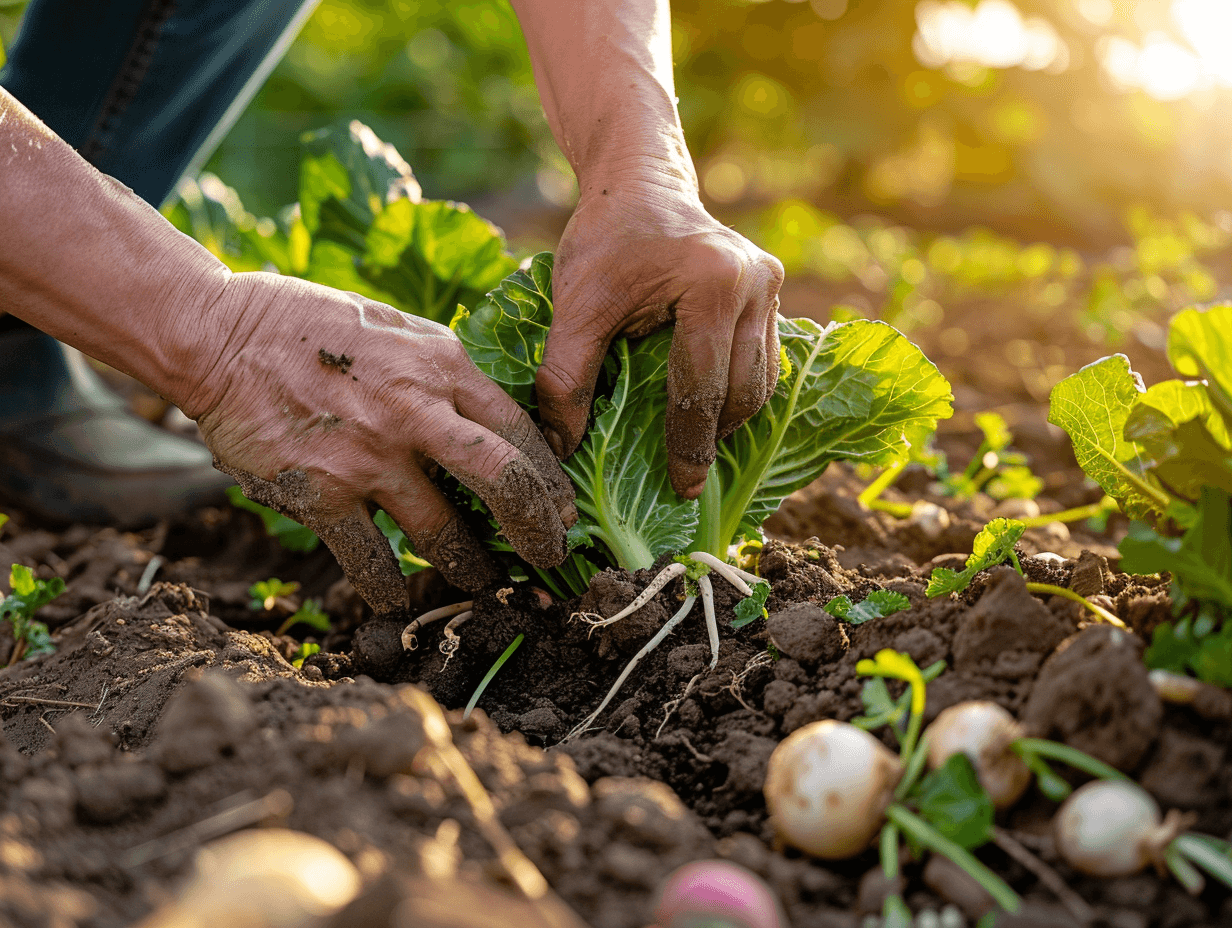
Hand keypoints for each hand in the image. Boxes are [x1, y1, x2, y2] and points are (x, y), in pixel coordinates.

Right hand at [179, 273, 576, 613]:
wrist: (218, 337)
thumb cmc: (311, 325)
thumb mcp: (397, 326)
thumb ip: (446, 366)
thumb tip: (497, 404)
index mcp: (441, 366)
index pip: (522, 430)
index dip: (552, 479)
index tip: (564, 510)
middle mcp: (414, 414)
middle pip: (503, 483)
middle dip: (537, 530)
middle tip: (548, 558)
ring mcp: (367, 458)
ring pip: (443, 535)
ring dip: (471, 570)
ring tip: (485, 585)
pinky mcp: (321, 496)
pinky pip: (372, 563)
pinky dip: (390, 592)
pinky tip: (400, 603)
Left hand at [536, 178, 783, 498]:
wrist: (638, 181)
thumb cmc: (604, 240)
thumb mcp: (574, 306)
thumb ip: (564, 377)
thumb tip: (560, 448)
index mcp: (713, 284)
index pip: (701, 388)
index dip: (689, 445)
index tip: (682, 488)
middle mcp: (755, 282)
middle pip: (742, 390)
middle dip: (715, 439)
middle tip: (690, 481)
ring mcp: (770, 283)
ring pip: (762, 378)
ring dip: (732, 419)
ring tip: (701, 452)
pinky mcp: (772, 286)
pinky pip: (763, 356)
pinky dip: (740, 389)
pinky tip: (713, 415)